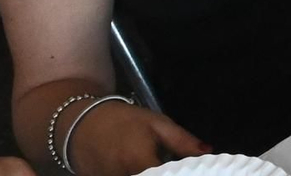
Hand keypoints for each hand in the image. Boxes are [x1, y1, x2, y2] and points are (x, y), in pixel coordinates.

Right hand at [67, 100, 206, 175]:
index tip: (191, 170)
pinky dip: (134, 175)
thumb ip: (182, 141)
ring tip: (160, 168)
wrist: (82, 123)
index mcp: (139, 161)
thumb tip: (208, 152)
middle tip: (173, 167)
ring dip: (151, 175)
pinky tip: (142, 170)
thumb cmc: (124, 121)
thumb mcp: (157, 124)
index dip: (178, 174)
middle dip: (165, 175)